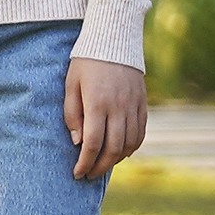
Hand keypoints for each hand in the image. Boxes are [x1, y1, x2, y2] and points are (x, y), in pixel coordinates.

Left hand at [63, 55, 147, 179]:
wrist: (114, 39)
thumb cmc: (86, 63)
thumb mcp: (71, 85)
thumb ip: (72, 114)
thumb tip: (78, 142)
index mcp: (98, 103)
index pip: (93, 143)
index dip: (85, 162)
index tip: (77, 173)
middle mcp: (119, 107)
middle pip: (113, 149)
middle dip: (100, 167)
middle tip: (89, 175)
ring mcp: (134, 106)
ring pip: (129, 144)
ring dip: (116, 160)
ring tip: (103, 165)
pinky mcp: (143, 103)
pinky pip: (141, 133)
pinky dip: (131, 147)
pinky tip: (120, 152)